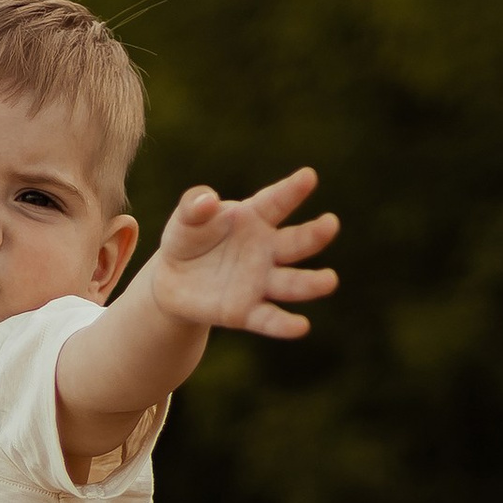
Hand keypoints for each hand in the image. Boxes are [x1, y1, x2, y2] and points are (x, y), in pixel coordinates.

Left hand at [146, 167, 339, 341]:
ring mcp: (260, 282)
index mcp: (254, 219)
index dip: (292, 190)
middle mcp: (266, 250)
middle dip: (314, 235)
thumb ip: (194, 205)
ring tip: (329, 280)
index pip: (276, 202)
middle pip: (295, 243)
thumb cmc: (188, 239)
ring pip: (291, 283)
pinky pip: (269, 318)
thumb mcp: (185, 218)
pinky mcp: (247, 312)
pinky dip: (283, 324)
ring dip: (311, 283)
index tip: (309, 176)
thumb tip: (207, 201)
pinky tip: (301, 326)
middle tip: (330, 224)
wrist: (172, 281)